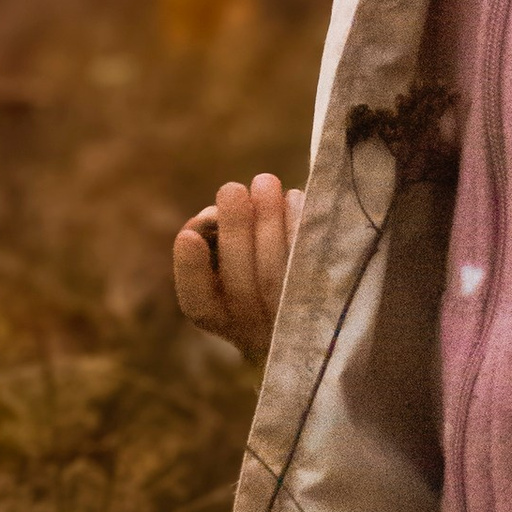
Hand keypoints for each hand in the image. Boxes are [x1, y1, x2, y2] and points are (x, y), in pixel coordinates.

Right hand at [172, 172, 298, 362]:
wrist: (308, 315)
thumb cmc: (251, 273)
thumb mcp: (223, 267)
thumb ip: (213, 241)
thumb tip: (216, 215)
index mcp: (219, 318)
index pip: (198, 304)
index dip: (191, 270)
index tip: (187, 235)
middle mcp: (253, 329)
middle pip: (242, 285)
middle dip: (236, 231)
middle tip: (231, 189)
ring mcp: (290, 320)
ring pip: (277, 275)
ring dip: (269, 222)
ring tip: (263, 182)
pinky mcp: (324, 301)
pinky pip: (312, 265)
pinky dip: (301, 228)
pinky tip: (293, 197)